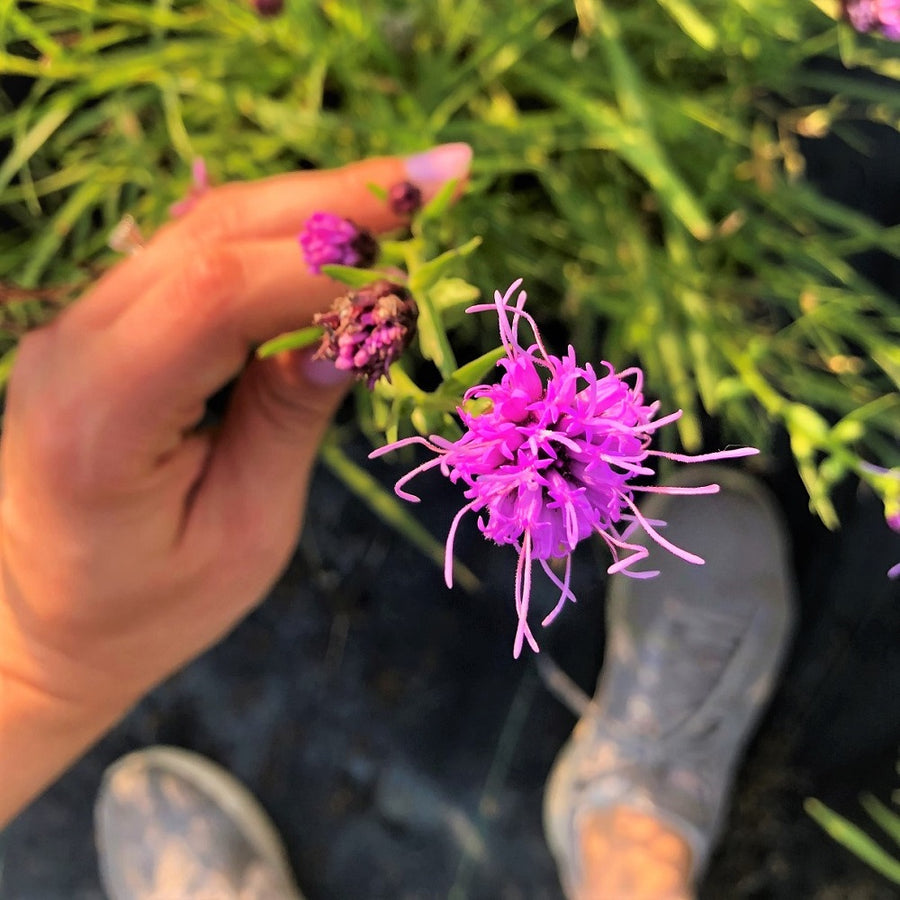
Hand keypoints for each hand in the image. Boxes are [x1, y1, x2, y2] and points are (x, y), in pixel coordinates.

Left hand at [0, 144, 471, 823]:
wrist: (42, 622)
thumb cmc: (151, 606)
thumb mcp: (243, 533)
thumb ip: (289, 421)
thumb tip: (356, 329)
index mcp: (100, 418)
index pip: (216, 294)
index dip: (325, 262)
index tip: (418, 260)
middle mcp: (73, 348)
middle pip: (211, 233)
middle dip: (335, 200)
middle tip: (439, 177)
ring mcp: (78, 326)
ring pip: (203, 227)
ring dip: (312, 203)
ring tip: (406, 194)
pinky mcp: (100, 323)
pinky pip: (193, 253)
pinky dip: (275, 233)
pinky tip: (337, 226)